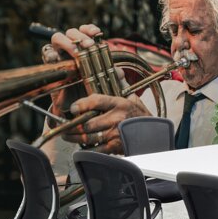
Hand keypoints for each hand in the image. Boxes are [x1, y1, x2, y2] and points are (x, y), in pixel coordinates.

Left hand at [45, 24, 153, 153]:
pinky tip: (80, 146)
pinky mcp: (116, 147)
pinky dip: (85, 149)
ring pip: (88, 137)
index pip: (97, 100)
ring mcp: (116, 134)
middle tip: (63, 126)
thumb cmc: (140, 115)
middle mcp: (117, 118)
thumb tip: (116, 69)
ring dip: (74, 137)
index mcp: (120, 103)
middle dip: (72, 126)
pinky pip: (96, 149)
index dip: (82, 104)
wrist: (154, 134)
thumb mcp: (131, 98)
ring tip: (67, 135)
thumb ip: (120, 85)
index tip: (73, 109)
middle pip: (88, 123)